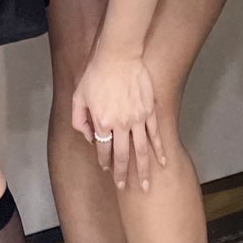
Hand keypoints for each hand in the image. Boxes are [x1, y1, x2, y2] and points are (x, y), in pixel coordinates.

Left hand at [73, 49, 165, 192]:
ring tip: (146, 186)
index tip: (106, 169)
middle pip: (122, 156)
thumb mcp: (79, 95)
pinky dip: (160, 150)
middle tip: (125, 188)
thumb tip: (89, 137)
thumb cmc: (96, 73)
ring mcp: (137, 119)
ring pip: (141, 151)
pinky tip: (163, 162)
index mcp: (102, 122)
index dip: (104, 162)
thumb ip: (79, 119)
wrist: (118, 55)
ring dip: (143, 171)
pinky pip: (156, 135)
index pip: (103, 150)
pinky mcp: (149, 112)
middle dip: (123, 175)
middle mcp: (120, 125)